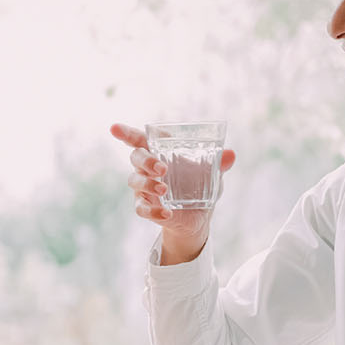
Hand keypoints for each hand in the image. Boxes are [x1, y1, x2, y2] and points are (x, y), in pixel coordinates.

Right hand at [109, 123, 236, 264]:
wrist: (197, 216)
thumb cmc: (200, 185)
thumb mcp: (212, 173)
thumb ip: (219, 163)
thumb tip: (230, 155)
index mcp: (159, 152)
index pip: (138, 139)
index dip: (125, 133)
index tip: (114, 128)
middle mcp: (146, 168)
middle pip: (135, 158)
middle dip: (145, 161)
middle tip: (162, 169)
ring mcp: (143, 188)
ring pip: (134, 181)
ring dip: (147, 184)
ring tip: (164, 190)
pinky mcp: (146, 207)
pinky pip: (141, 208)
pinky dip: (152, 211)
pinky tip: (166, 213)